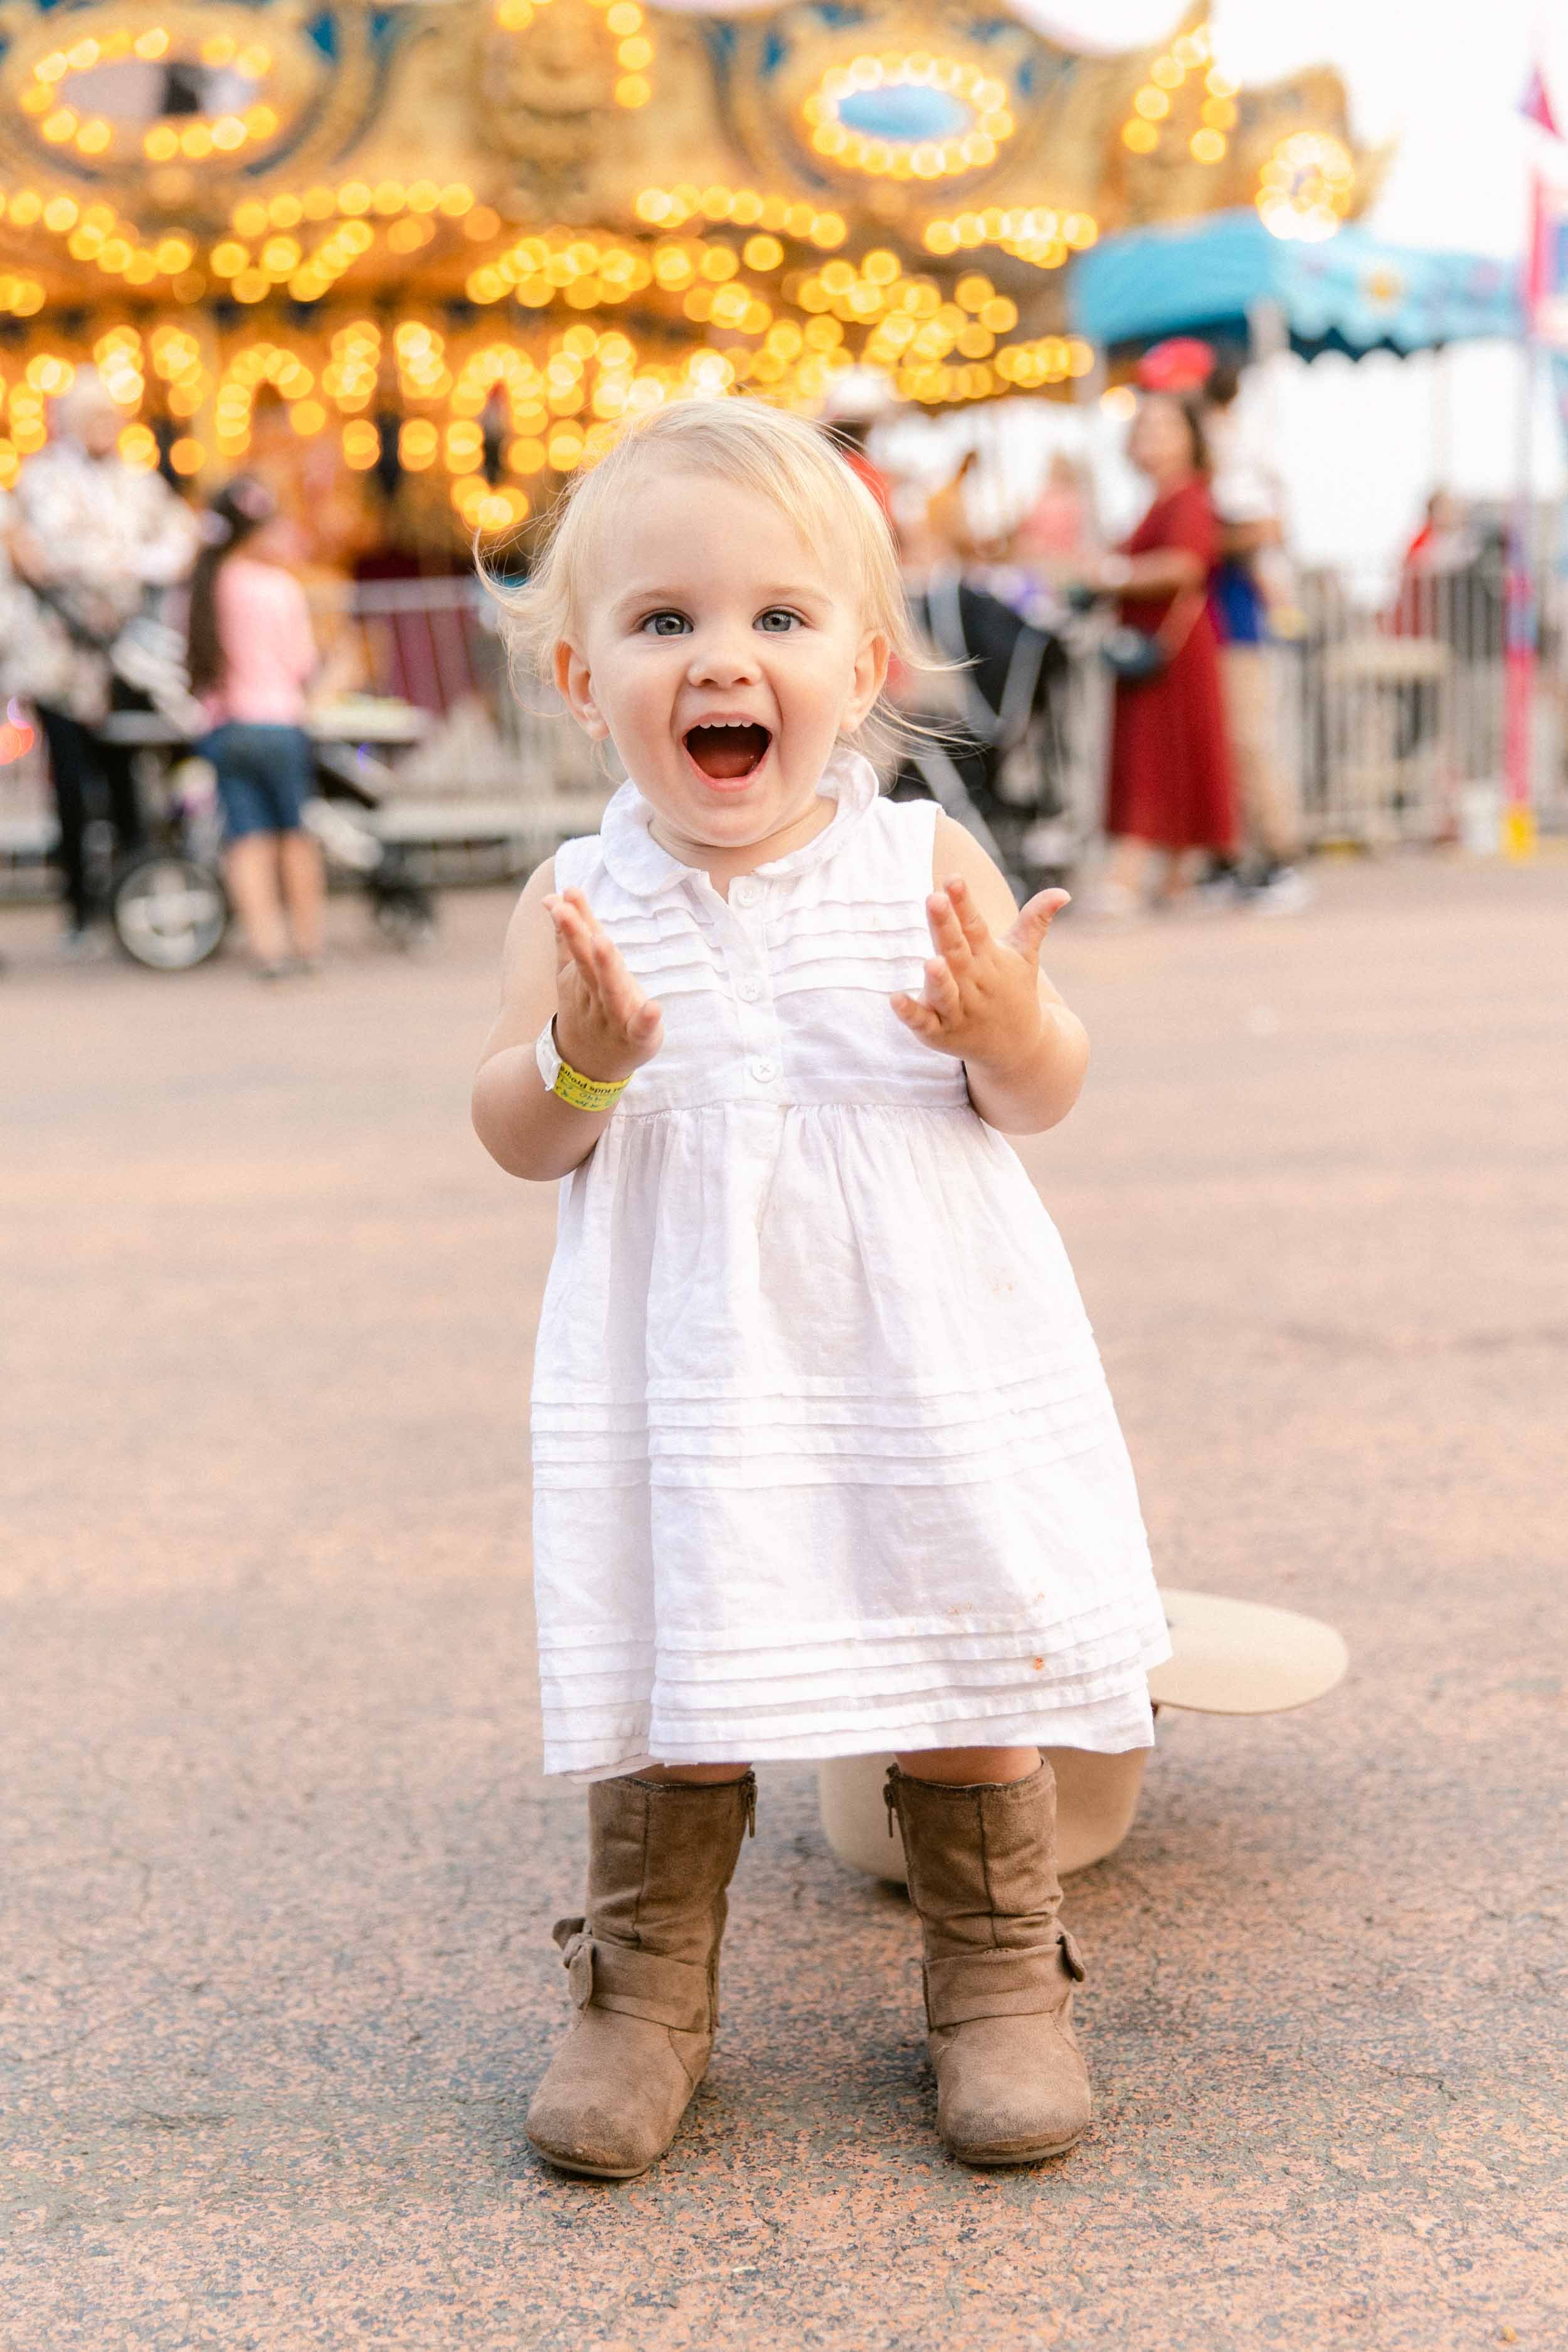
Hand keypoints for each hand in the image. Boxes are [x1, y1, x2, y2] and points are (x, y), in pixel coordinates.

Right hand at [544, 888, 662, 1082]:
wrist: (586, 1064)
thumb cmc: (587, 1008)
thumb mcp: (573, 974)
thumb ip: (567, 936)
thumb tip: (552, 897)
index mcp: (584, 976)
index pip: (578, 944)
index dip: (573, 919)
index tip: (566, 893)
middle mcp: (596, 994)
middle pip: (586, 964)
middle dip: (577, 937)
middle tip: (567, 910)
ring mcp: (614, 1017)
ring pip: (610, 991)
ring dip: (607, 968)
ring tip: (602, 941)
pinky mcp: (636, 1038)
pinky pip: (640, 1029)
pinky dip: (646, 1020)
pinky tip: (655, 1007)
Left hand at [891, 875, 1069, 1073]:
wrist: (1019, 1049)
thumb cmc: (1014, 991)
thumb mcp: (1025, 955)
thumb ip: (1036, 920)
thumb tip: (1063, 891)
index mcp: (988, 957)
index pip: (975, 926)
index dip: (964, 902)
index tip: (952, 877)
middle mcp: (972, 982)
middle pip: (957, 951)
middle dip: (946, 926)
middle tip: (933, 899)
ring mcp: (957, 1010)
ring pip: (945, 992)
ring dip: (938, 979)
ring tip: (931, 962)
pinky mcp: (941, 1034)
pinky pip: (924, 1023)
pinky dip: (910, 1014)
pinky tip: (894, 998)